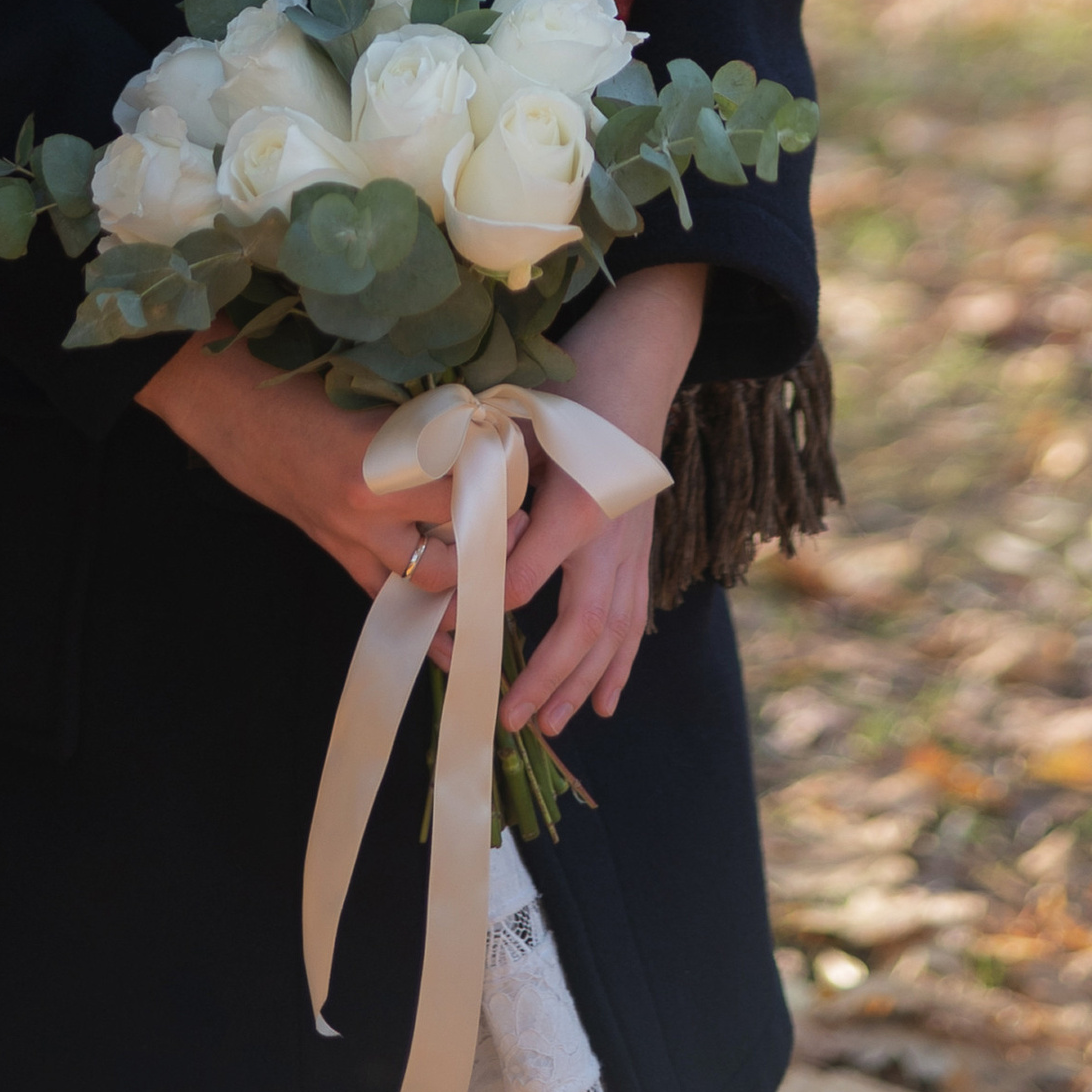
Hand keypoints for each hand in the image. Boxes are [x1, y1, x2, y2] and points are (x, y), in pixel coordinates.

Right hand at [138, 328, 514, 621]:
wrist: (232, 407)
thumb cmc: (301, 387)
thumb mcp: (373, 399)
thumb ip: (427, 423)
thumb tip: (487, 429)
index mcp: (379, 469)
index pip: (463, 492)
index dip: (501, 486)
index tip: (526, 472)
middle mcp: (366, 516)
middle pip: (449, 554)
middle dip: (489, 546)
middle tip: (519, 524)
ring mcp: (347, 540)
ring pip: (420, 586)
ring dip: (458, 586)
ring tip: (493, 581)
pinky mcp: (333, 550)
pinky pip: (381, 593)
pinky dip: (414, 613)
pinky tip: (443, 637)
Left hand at [494, 263, 705, 743]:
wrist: (637, 364)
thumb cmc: (570, 390)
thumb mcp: (520, 423)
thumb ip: (491, 479)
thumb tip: (449, 527)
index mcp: (576, 506)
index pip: (524, 580)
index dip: (486, 614)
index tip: (453, 644)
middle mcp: (611, 536)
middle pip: (582, 625)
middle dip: (545, 677)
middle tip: (508, 720)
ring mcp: (634, 546)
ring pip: (614, 632)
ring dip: (582, 683)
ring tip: (552, 727)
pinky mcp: (643, 548)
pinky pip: (635, 617)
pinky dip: (622, 663)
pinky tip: (607, 700)